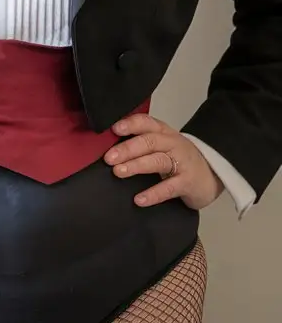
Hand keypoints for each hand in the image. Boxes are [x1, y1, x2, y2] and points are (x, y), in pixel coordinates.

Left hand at [105, 113, 223, 209]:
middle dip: (127, 148)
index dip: (130, 124)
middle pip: (149, 141)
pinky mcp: (188, 182)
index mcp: (164, 133)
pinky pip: (169, 188)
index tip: (114, 128)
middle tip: (109, 157)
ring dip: (136, 165)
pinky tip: (139, 199)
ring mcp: (182, 162)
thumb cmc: (180, 160)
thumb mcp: (163, 146)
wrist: (213, 175)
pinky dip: (153, 194)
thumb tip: (109, 147)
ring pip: (157, 160)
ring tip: (118, 172)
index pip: (146, 123)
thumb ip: (141, 143)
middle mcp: (173, 144)